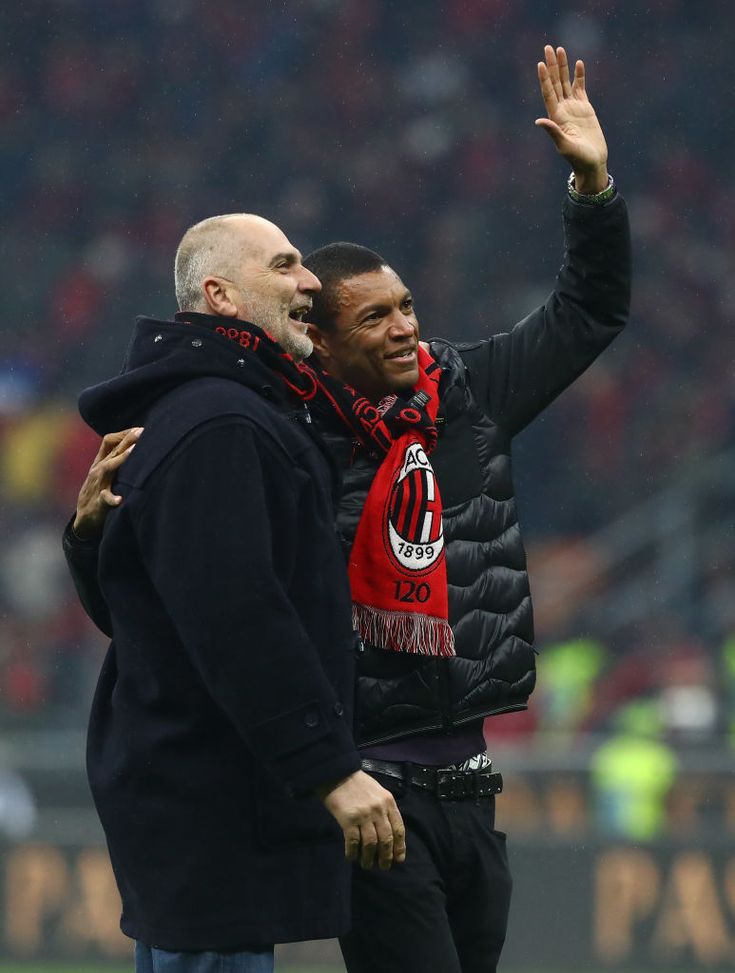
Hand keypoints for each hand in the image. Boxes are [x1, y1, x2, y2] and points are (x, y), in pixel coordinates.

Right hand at [72, 428, 142, 539]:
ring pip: (108, 468)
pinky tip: (119, 500)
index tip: (139, 428)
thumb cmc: (99, 491)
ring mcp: (98, 485)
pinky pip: (105, 499)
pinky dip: (112, 499)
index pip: (109, 441)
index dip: (123, 433)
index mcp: (101, 462)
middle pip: (113, 450)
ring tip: (133, 451)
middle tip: (142, 431)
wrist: (85, 518)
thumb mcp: (105, 472)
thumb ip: (116, 458)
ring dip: (121, 459)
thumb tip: (135, 443)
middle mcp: (99, 470)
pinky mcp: (99, 502)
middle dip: (127, 440)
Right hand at [317, 770, 405, 869]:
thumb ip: (385, 810)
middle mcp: (378, 810)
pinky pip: (353, 842)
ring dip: (369, 858)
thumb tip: (389, 833)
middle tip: (383, 867)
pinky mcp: (348, 819)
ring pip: (371, 844)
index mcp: (388, 802)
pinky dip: (353, 853)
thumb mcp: (378, 792)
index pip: (398, 829)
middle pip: (386, 839)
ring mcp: (363, 815)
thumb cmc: (359, 783)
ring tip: (367, 865)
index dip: (399, 847)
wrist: (338, 773)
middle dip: (386, 857)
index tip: (398, 859)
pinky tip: (352, 857)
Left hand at [535, 44, 607, 193]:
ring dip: (564, 67)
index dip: (545, 78)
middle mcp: (562, 110)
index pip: (548, 93)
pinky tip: (578, 64)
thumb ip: (553, 132)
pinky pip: (581, 88)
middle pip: (556, 83)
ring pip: (567, 83)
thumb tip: (539, 121)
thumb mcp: (565, 145)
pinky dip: (579, 76)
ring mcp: (574, 108)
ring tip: (561, 49)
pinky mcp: (585, 109)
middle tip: (549, 47)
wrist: (592, 163)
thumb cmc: (578, 158)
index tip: (541, 63)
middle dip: (553, 65)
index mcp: (556, 117)